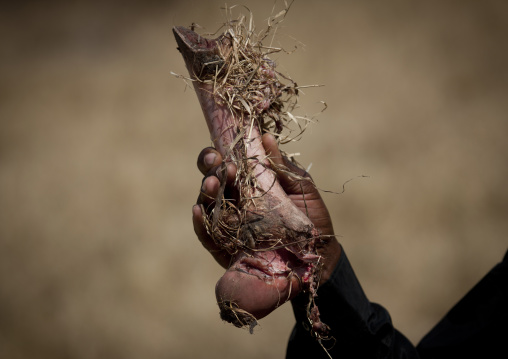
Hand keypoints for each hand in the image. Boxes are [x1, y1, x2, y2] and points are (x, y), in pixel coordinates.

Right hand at [192, 133, 340, 283]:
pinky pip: (207, 234)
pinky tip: (198, 210)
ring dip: (205, 192)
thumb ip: (282, 167)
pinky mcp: (225, 247)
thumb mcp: (302, 188)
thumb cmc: (311, 217)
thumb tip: (266, 137)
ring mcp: (228, 223)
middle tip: (217, 166)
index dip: (218, 155)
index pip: (227, 164)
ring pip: (207, 204)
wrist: (318, 255)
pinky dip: (199, 223)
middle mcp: (235, 200)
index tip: (220, 151)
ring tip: (211, 185)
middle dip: (210, 170)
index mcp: (250, 183)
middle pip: (212, 180)